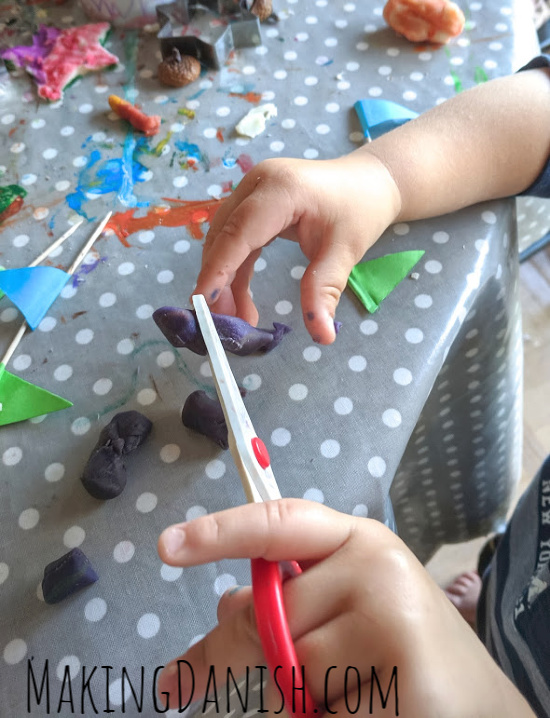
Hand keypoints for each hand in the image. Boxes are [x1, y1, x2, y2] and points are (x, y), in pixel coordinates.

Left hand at [156, 500, 533, 716]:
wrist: (480, 704)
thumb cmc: (404, 649)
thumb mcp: (348, 610)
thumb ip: (292, 602)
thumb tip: (226, 604)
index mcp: (359, 541)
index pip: (281, 524)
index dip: (222, 532)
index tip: (166, 547)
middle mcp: (378, 566)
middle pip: (269, 618)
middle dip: (228, 657)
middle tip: (174, 686)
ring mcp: (395, 619)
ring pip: (291, 677)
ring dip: (305, 701)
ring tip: (356, 690)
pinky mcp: (408, 678)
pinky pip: (323, 717)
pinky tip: (376, 711)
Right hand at [192, 153, 400, 343]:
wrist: (368, 182)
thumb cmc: (359, 209)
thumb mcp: (345, 251)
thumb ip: (325, 291)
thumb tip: (321, 336)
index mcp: (280, 189)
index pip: (238, 233)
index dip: (217, 270)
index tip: (202, 305)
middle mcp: (257, 185)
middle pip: (223, 236)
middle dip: (217, 282)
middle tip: (224, 325)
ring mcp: (252, 192)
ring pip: (224, 240)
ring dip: (224, 281)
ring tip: (235, 319)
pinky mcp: (253, 205)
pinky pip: (235, 241)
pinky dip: (235, 272)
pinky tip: (241, 301)